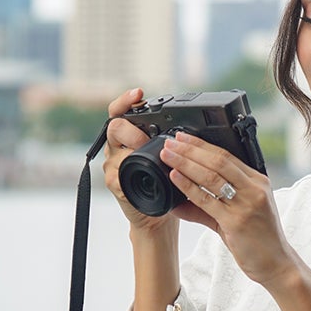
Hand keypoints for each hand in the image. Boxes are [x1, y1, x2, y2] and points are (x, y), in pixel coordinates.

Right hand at [101, 89, 216, 237]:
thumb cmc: (168, 186)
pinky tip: (148, 174)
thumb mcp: (174, 159)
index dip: (126, 101)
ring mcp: (113, 166)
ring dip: (136, 149)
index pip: (120, 111)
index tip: (139, 93)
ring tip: (159, 155)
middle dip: (134, 130)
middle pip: (114, 126)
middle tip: (151, 139)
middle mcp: (118, 148)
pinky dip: (134, 173)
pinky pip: (119, 174)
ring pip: (117, 150)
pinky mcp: (115, 184)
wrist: (158, 218)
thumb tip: (198, 128)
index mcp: (130, 137)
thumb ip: (176, 143)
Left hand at [159, 131, 300, 288]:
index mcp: (257, 182)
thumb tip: (179, 200)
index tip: (182, 138)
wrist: (276, 264)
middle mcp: (254, 189)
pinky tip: (176, 178)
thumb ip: (208, 206)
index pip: (227, 155)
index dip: (202, 145)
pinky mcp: (237, 221)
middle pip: (218, 160)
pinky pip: (208, 200)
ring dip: (186, 163)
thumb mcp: (237, 215)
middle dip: (190, 150)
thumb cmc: (259, 240)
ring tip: (168, 156)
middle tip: (170, 143)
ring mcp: (247, 204)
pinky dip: (189, 187)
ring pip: (212, 176)